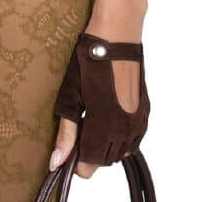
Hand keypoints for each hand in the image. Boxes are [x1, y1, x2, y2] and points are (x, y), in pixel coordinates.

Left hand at [48, 20, 149, 179]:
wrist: (116, 36)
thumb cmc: (88, 62)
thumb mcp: (70, 98)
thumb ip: (66, 134)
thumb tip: (57, 162)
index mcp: (104, 127)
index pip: (90, 165)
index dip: (77, 162)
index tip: (69, 150)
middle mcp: (125, 128)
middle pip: (105, 160)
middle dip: (90, 153)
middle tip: (78, 131)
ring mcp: (138, 121)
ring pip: (121, 152)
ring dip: (106, 146)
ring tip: (92, 123)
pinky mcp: (145, 111)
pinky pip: (134, 139)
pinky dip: (121, 137)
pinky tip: (109, 121)